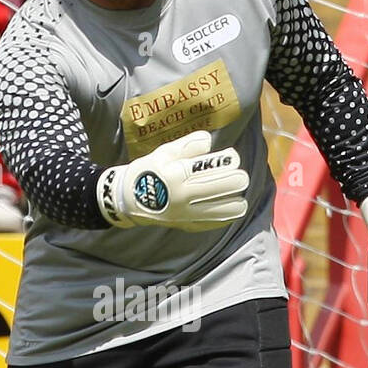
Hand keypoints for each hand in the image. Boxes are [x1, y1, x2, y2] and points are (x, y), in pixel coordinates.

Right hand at [97, 129, 248, 230]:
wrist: (129, 200)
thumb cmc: (148, 171)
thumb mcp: (164, 152)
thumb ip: (188, 145)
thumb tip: (209, 141)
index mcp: (177, 174)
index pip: (213, 166)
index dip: (229, 160)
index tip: (232, 157)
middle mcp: (184, 196)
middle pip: (226, 186)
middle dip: (238, 178)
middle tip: (239, 175)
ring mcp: (188, 214)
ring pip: (226, 209)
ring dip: (237, 199)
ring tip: (236, 192)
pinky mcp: (189, 225)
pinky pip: (216, 222)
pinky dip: (228, 214)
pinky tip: (231, 205)